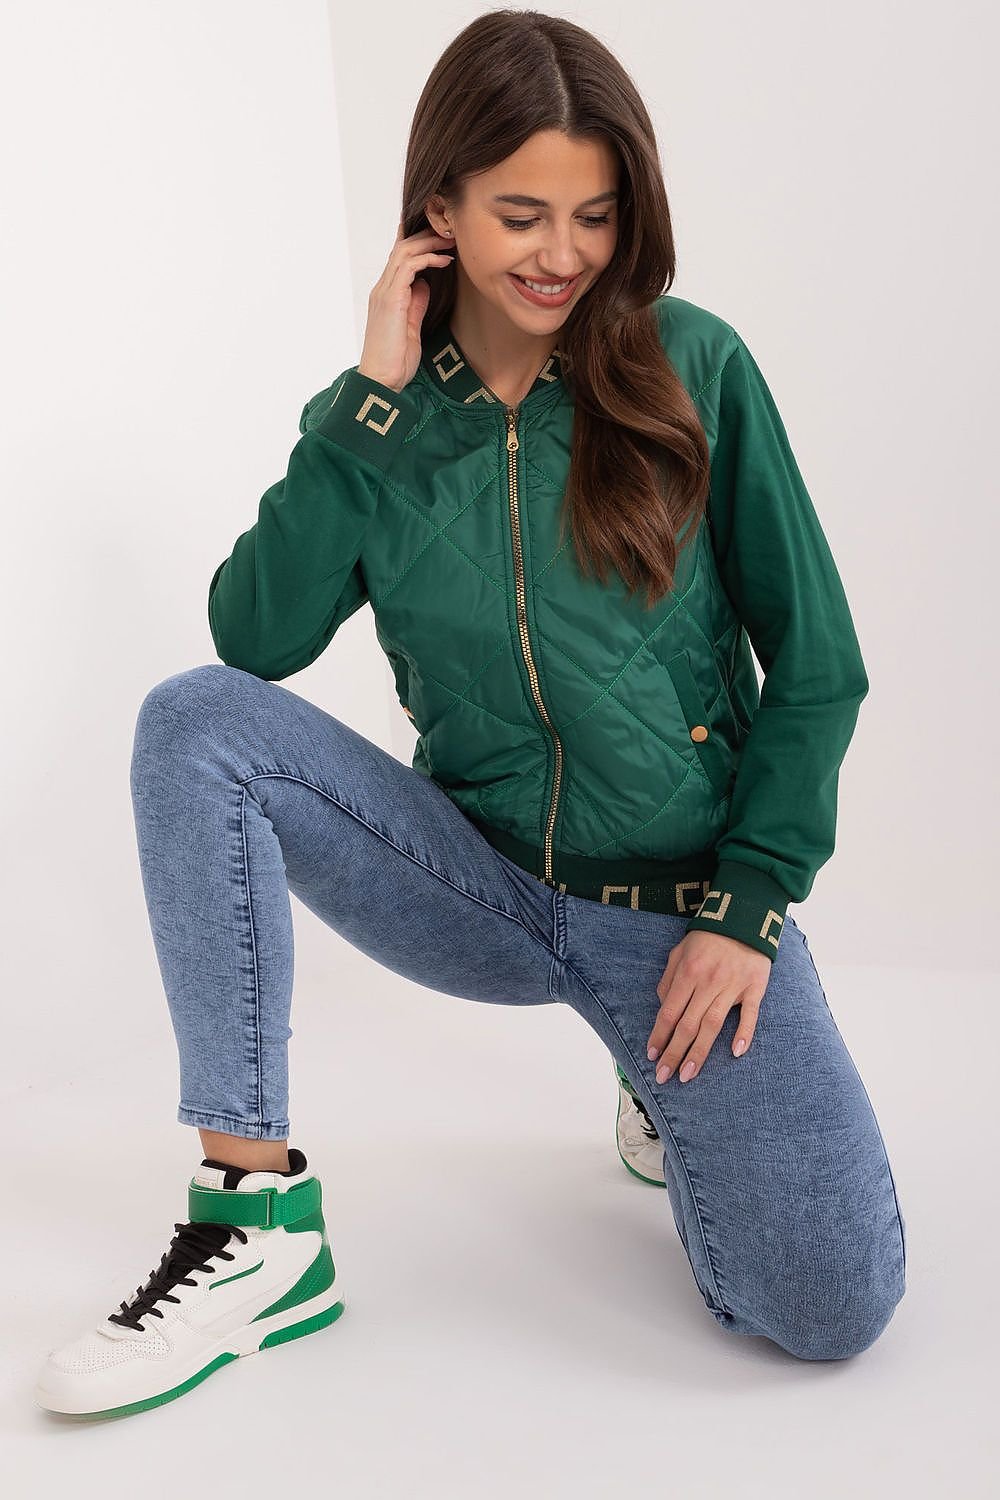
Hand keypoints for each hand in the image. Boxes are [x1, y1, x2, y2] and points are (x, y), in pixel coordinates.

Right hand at [356, 217, 455, 393]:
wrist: (381, 381)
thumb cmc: (395, 361)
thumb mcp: (411, 327)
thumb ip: (415, 304)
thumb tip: (425, 285)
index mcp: (387, 295)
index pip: (400, 258)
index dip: (419, 242)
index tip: (443, 238)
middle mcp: (383, 289)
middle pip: (402, 247)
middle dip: (428, 236)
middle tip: (451, 233)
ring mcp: (385, 293)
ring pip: (405, 251)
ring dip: (430, 242)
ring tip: (451, 241)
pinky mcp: (391, 300)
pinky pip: (408, 267)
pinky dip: (428, 259)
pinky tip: (444, 260)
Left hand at [646, 929, 771, 1084]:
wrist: (743, 918)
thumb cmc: (707, 937)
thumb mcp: (679, 952)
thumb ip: (668, 980)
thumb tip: (662, 1007)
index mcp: (687, 974)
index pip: (669, 1013)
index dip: (659, 1036)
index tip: (652, 1056)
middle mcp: (708, 983)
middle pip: (688, 1025)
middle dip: (674, 1053)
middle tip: (665, 1077)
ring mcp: (732, 986)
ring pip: (713, 1025)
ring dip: (699, 1052)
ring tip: (688, 1074)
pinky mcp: (754, 988)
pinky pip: (749, 1014)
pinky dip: (744, 1033)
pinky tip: (736, 1053)